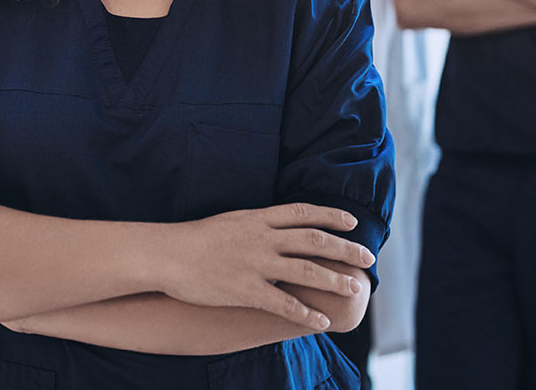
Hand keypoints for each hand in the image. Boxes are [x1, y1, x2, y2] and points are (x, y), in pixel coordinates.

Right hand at [158, 203, 374, 330]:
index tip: (352, 222)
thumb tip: (277, 227)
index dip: (331, 216)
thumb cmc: (195, 239)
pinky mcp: (245, 290)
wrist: (167, 254)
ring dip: (334, 280)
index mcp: (258, 219)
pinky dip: (306, 314)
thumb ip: (257, 224)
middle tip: (367, 258)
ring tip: (354, 289)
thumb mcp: (231, 221)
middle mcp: (262, 238)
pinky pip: (283, 304)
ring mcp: (255, 264)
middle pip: (314, 240)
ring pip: (306, 271)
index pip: (303, 213)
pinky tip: (321, 322)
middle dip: (345, 249)